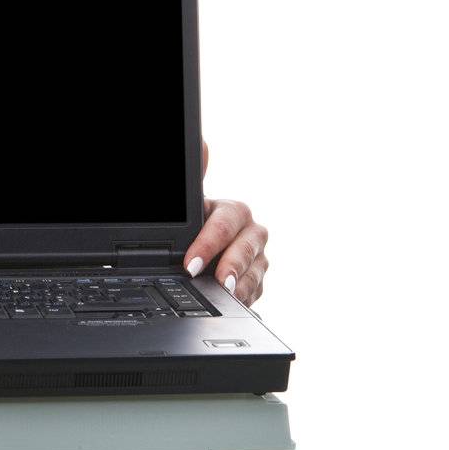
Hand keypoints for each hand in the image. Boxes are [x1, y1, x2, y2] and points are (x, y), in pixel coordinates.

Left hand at [181, 140, 269, 305]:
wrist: (204, 249)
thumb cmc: (198, 225)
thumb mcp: (195, 206)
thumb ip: (197, 177)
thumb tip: (203, 145)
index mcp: (234, 212)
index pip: (227, 223)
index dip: (210, 242)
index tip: (191, 263)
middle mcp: (250, 233)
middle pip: (247, 248)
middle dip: (230, 265)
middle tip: (216, 281)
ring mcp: (257, 259)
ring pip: (255, 271)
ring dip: (240, 285)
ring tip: (226, 295)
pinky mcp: (257, 282)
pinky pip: (256, 292)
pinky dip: (245, 299)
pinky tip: (233, 304)